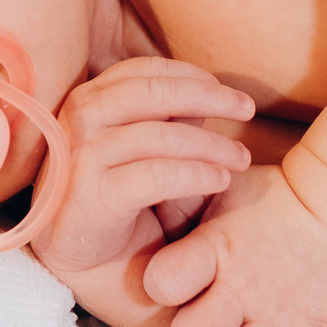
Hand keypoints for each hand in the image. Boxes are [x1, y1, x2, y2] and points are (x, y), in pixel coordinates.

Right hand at [30, 57, 256, 276]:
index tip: (225, 90)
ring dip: (211, 144)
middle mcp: (79, 121)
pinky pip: (158, 176)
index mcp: (86, 100)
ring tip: (241, 158)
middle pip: (153, 93)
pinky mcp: (92, 195)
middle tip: (247, 108)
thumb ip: (164, 119)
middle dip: (209, 96)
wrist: (81, 254)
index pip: (142, 71)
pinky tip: (220, 180)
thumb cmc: (115, 195)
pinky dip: (197, 175)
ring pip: (160, 136)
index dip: (190, 75)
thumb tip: (205, 92)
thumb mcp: (139, 149)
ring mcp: (82, 156)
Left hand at [140, 160, 326, 326]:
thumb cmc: (268, 195)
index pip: (163, 282)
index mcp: (216, 248)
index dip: (159, 284)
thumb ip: (179, 205)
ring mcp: (282, 314)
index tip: (172, 279)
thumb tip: (142, 207)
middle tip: (204, 319)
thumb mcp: (219, 188)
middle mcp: (245, 287)